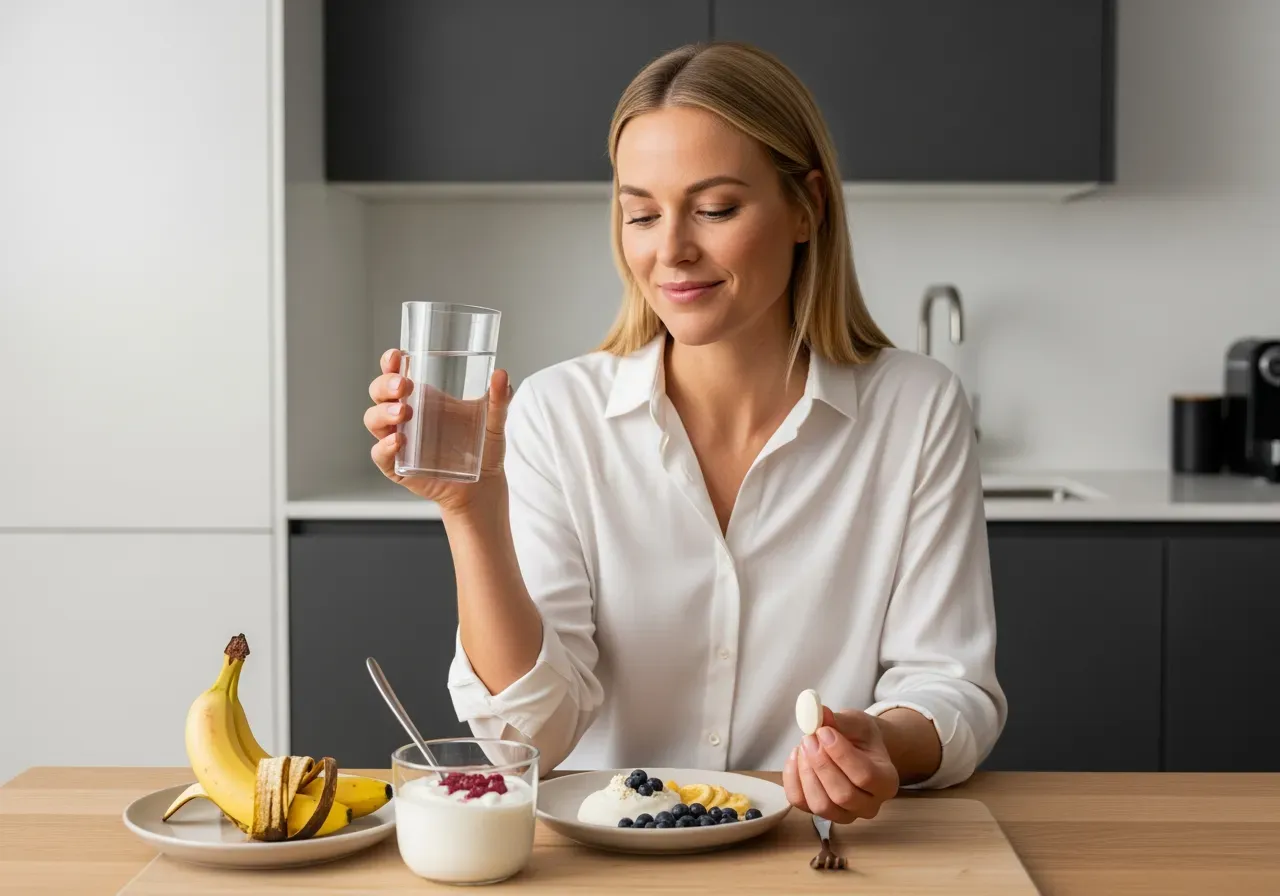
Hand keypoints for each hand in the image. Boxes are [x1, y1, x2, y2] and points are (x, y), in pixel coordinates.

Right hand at [364, 348, 512, 514]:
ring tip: (403, 412)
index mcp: (422, 398)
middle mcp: (405, 416)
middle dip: (385, 385)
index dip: (390, 362)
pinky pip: (381, 455)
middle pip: (379, 393)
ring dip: (383, 413)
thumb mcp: (493, 420)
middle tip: (404, 386)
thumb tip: (502, 374)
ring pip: (374, 421)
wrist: (484, 485)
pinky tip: (399, 441)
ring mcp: (399, 441)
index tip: (397, 355)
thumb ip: (498, 398)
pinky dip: (384, 447)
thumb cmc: (483, 448)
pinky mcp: (398, 466)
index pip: (396, 373)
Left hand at [783, 706, 898, 822]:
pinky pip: (801, 803)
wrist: (857, 751)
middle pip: (843, 795)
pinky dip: (792, 779)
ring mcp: (845, 816)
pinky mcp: (821, 815)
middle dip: (821, 764)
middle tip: (809, 738)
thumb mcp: (858, 723)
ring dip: (806, 773)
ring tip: (803, 746)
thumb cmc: (861, 738)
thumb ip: (841, 721)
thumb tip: (818, 713)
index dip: (840, 754)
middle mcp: (869, 805)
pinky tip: (795, 756)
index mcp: (886, 781)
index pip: (865, 776)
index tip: (823, 731)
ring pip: (821, 806)